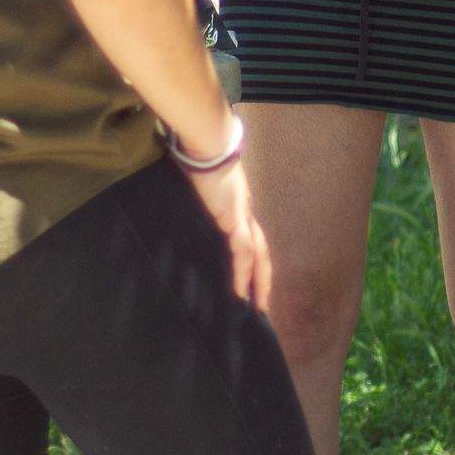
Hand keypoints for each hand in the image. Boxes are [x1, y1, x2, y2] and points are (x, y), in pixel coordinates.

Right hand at [182, 155, 273, 313]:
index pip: (252, 242)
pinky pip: (242, 252)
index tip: (253, 284)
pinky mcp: (235, 220)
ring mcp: (243, 218)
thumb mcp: (202, 190)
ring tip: (255, 306)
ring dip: (258, 282)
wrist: (208, 148)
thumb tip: (191, 216)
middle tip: (261, 306)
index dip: (255, 264)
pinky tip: (239, 292)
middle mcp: (246, 216)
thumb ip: (202, 204)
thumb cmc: (201, 163)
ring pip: (257, 256)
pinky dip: (242, 273)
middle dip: (263, 280)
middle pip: (262, 253)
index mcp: (239, 210)